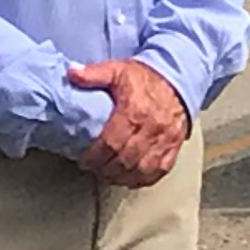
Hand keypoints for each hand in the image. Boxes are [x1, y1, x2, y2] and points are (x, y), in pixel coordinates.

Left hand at [68, 58, 190, 185]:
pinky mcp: (174, 145)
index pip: (111, 143)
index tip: (84, 161)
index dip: (95, 157)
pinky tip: (131, 178)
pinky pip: (161, 170)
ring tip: (109, 175)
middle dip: (106, 169)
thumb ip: (94, 74)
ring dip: (123, 176)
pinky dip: (144, 178)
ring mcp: (165, 139)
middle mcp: (152, 128)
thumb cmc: (145, 79)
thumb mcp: (118, 71)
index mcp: (135, 111)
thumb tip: (71, 73)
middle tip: (94, 169)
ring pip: (142, 169)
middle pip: (125, 160)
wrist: (178, 78)